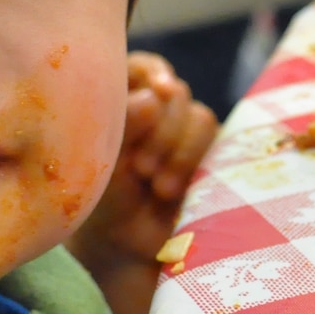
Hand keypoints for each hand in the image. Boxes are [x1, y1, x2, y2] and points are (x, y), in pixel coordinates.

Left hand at [66, 53, 218, 278]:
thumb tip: (156, 95)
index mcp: (122, 101)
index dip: (152, 72)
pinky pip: (212, 135)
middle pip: (174, 91)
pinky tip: (171, 190)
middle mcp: (153, 110)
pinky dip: (192, 159)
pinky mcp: (205, 154)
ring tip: (156, 186)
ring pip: (198, 113)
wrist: (124, 247)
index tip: (158, 90)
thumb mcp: (104, 162)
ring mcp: (182, 132)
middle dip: (161, 129)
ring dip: (178, 149)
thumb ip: (125, 124)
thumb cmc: (102, 202)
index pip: (140, 66)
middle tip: (141, 168)